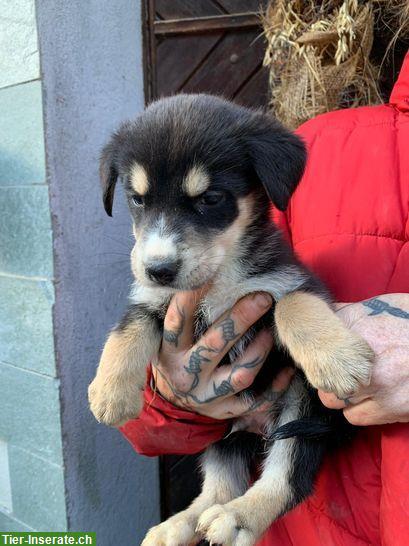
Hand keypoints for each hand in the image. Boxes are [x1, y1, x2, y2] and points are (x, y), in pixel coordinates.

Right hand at [153, 290, 293, 419]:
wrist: (172, 402)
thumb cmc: (177, 357)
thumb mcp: (169, 338)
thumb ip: (183, 315)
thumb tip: (202, 276)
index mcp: (170, 351)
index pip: (178, 322)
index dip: (190, 299)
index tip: (210, 275)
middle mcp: (187, 373)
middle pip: (215, 345)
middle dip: (240, 319)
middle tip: (263, 297)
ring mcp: (207, 395)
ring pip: (239, 375)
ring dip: (258, 352)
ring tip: (272, 331)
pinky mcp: (224, 411)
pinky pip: (255, 402)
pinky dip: (274, 388)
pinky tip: (288, 370)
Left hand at [319, 294, 408, 425]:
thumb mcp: (385, 306)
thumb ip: (352, 311)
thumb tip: (327, 313)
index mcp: (360, 327)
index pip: (315, 341)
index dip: (315, 351)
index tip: (317, 354)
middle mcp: (364, 358)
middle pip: (320, 376)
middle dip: (326, 376)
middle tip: (338, 372)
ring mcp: (378, 385)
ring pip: (334, 400)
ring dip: (341, 395)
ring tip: (357, 386)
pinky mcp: (392, 407)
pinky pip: (356, 417)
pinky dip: (360, 410)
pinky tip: (373, 398)